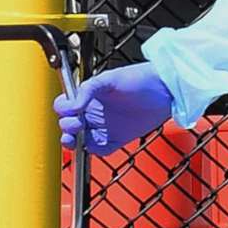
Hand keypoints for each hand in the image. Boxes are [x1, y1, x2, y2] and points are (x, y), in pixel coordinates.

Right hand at [53, 62, 174, 153]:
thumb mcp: (109, 78)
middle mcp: (94, 112)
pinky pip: (100, 149)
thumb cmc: (138, 78)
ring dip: (73, 142)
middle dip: (67, 126)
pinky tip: (93, 145)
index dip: (63, 110)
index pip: (65, 106)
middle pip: (68, 125)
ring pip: (80, 140)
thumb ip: (88, 89)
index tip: (70, 111)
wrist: (164, 89)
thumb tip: (74, 105)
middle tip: (76, 124)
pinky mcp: (117, 138)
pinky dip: (94, 149)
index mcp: (88, 97)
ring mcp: (104, 127)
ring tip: (75, 139)